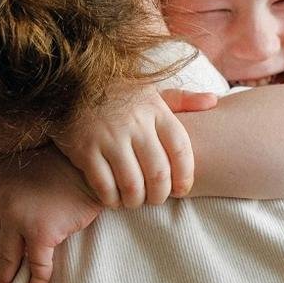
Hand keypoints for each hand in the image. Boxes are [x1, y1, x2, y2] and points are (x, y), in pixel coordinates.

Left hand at [0, 146, 102, 282]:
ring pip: (7, 257)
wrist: (89, 166)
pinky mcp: (42, 233)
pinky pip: (38, 265)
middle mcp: (2, 202)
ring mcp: (20, 219)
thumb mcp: (28, 168)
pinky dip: (37, 282)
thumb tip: (7, 210)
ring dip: (2, 278)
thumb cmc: (66, 165)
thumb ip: (14, 186)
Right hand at [53, 83, 217, 208]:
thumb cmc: (117, 92)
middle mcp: (135, 124)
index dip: (185, 176)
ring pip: (132, 184)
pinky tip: (113, 198)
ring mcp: (108, 137)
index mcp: (155, 111)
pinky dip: (111, 199)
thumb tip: (214, 101)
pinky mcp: (84, 149)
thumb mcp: (151, 91)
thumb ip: (183, 100)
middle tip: (156, 199)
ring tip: (135, 201)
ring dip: (136, 201)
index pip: (181, 149)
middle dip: (160, 195)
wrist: (69, 81)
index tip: (182, 189)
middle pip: (158, 173)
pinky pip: (103, 185)